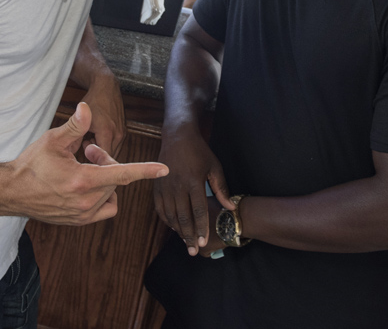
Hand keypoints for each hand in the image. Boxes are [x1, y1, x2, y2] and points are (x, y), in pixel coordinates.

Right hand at [0, 102, 166, 224]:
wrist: (12, 192)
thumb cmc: (31, 164)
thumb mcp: (53, 139)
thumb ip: (75, 125)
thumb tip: (87, 108)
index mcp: (83, 180)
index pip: (122, 174)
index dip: (145, 170)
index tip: (164, 169)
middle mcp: (85, 201)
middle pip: (115, 178)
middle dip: (106, 161)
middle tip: (87, 149)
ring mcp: (82, 214)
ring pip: (111, 192)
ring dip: (105, 178)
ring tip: (84, 166)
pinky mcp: (78, 221)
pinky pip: (105, 208)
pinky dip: (103, 195)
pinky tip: (87, 184)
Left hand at [81, 72, 125, 156]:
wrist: (106, 87)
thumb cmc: (94, 101)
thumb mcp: (82, 120)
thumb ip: (77, 137)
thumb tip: (73, 152)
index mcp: (107, 132)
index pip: (102, 158)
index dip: (92, 161)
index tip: (82, 158)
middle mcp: (118, 134)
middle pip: (108, 157)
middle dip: (96, 157)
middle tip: (83, 149)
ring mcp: (122, 133)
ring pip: (112, 152)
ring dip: (100, 151)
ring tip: (89, 141)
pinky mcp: (123, 131)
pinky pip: (114, 145)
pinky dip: (105, 145)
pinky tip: (95, 137)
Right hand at [153, 127, 232, 255]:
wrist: (177, 137)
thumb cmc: (199, 152)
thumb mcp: (214, 167)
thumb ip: (221, 189)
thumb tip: (230, 208)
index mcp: (193, 182)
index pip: (197, 210)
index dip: (201, 228)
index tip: (203, 242)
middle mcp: (177, 186)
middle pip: (183, 217)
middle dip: (188, 236)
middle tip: (193, 251)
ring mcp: (165, 186)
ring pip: (170, 215)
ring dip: (177, 230)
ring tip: (185, 242)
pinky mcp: (157, 186)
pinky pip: (160, 208)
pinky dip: (166, 220)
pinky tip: (173, 227)